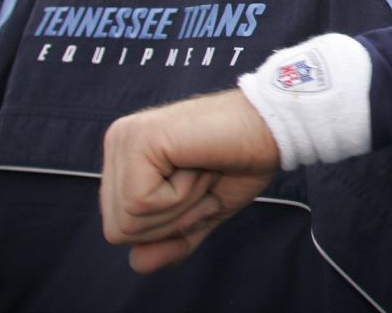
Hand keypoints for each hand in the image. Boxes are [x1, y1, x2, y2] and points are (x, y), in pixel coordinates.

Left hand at [100, 89, 280, 273]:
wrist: (273, 128)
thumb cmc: (242, 161)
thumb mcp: (203, 212)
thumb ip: (171, 240)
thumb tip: (137, 264)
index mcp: (127, 159)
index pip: (119, 228)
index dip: (168, 226)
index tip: (199, 187)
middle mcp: (117, 143)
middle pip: (117, 229)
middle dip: (172, 220)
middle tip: (202, 179)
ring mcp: (124, 139)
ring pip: (128, 220)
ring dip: (180, 206)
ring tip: (202, 169)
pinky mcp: (138, 140)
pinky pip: (142, 202)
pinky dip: (181, 195)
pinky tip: (198, 164)